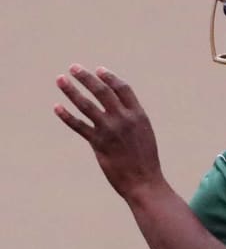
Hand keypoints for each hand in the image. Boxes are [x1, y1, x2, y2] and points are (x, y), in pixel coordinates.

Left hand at [54, 64, 163, 199]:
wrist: (144, 181)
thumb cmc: (146, 158)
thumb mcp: (144, 133)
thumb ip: (131, 118)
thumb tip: (116, 107)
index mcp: (138, 115)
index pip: (122, 88)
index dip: (109, 77)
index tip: (97, 70)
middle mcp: (124, 119)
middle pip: (102, 91)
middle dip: (86, 77)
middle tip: (73, 68)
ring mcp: (110, 130)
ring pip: (86, 105)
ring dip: (71, 90)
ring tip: (61, 80)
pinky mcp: (98, 144)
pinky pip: (78, 126)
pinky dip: (66, 116)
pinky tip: (57, 107)